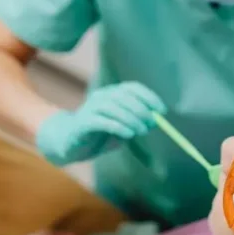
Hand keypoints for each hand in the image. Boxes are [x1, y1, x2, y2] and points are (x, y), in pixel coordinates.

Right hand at [36, 82, 165, 164]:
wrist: (72, 146)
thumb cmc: (100, 136)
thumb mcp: (122, 128)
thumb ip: (137, 123)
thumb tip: (155, 121)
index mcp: (111, 94)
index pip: (132, 88)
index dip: (149, 97)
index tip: (161, 110)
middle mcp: (101, 97)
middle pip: (124, 96)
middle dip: (141, 109)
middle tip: (151, 123)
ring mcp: (90, 108)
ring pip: (113, 107)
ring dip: (132, 118)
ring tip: (141, 131)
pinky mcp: (83, 123)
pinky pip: (102, 121)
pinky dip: (118, 126)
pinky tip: (128, 134)